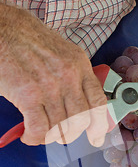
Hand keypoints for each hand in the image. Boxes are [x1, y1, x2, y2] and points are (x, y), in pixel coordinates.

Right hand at [0, 3, 107, 145]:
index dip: (99, 126)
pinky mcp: (28, 95)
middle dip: (71, 134)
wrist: (2, 28)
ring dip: (50, 137)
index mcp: (79, 65)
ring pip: (60, 127)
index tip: (96, 138)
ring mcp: (49, 86)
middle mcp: (68, 76)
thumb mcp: (61, 53)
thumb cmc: (27, 39)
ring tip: (40, 133)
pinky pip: (39, 128)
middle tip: (62, 135)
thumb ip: (74, 77)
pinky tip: (29, 135)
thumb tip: (80, 105)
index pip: (98, 103)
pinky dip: (34, 137)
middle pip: (80, 120)